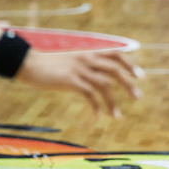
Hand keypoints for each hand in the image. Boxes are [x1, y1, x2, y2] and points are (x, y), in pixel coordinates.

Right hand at [16, 49, 143, 118]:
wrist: (28, 62)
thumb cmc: (50, 63)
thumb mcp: (72, 60)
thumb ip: (87, 64)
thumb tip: (101, 74)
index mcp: (90, 53)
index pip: (117, 54)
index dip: (130, 64)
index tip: (139, 76)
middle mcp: (88, 59)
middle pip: (115, 69)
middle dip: (129, 83)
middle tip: (138, 97)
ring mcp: (79, 69)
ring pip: (105, 84)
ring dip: (113, 101)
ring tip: (118, 116)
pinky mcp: (70, 80)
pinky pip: (89, 94)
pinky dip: (96, 105)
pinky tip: (99, 116)